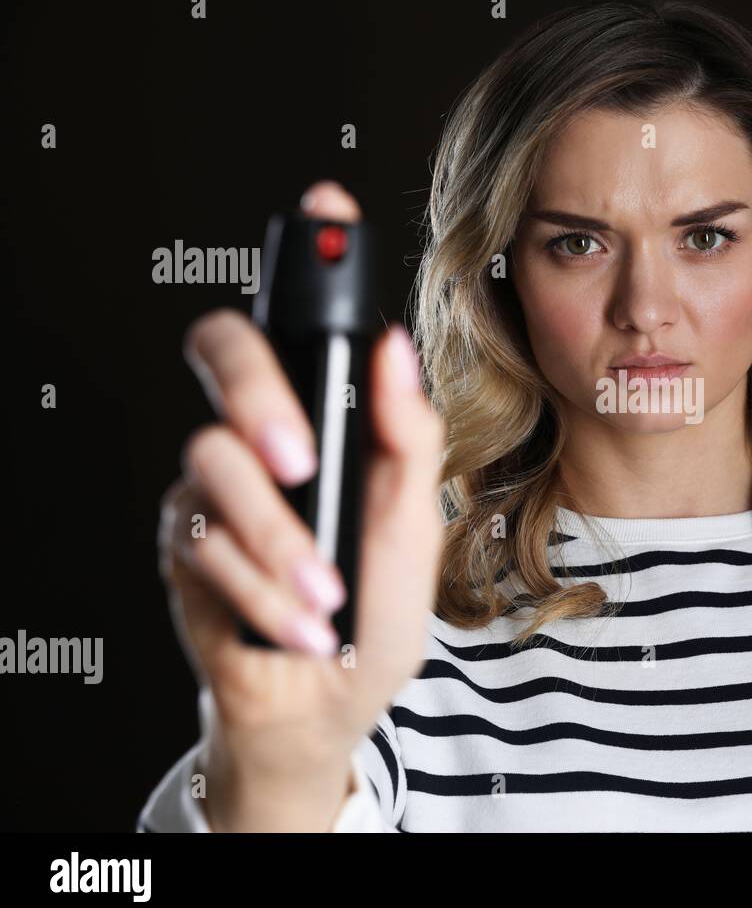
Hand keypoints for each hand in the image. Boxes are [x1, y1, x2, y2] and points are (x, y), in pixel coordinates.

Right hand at [156, 180, 444, 829]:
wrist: (327, 702)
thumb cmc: (372, 610)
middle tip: (300, 458)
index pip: (299, 320)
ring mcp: (212, 488)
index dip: (308, 258)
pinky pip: (205, 544)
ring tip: (327, 597)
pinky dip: (266, 592)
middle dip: (258, 397)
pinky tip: (301, 625)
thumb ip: (408, 438)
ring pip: (211, 464)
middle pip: (220, 351)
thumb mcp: (414, 525)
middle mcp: (258, 436)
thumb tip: (395, 349)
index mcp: (321, 418)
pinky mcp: (181, 545)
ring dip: (280, 543)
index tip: (328, 204)